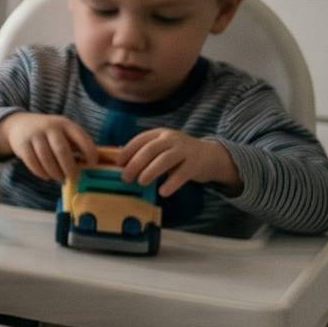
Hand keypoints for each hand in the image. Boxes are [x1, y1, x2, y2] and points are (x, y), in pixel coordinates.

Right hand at [0, 112, 97, 182]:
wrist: (19, 124)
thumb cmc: (50, 133)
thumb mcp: (65, 132)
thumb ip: (78, 145)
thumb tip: (93, 164)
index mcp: (65, 124)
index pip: (81, 137)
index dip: (89, 152)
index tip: (92, 164)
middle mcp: (50, 127)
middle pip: (61, 150)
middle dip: (70, 168)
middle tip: (75, 178)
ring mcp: (35, 135)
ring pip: (46, 158)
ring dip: (55, 172)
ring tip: (60, 178)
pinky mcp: (22, 145)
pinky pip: (33, 162)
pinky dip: (41, 172)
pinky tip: (47, 176)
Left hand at [122, 127, 240, 195]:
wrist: (210, 156)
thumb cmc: (179, 154)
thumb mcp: (162, 148)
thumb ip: (145, 153)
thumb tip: (121, 164)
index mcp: (160, 134)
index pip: (140, 140)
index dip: (127, 151)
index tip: (117, 163)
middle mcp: (171, 139)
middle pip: (150, 149)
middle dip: (135, 164)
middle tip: (125, 178)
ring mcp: (184, 150)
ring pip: (164, 160)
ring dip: (150, 172)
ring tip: (141, 183)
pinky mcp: (195, 164)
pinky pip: (182, 174)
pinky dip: (171, 183)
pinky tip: (163, 192)